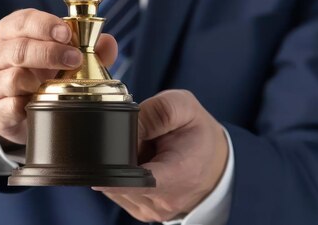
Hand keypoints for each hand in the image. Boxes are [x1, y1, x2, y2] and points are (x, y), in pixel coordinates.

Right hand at [0, 8, 117, 144]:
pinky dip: (22, 106)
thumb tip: (108, 42)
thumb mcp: (63, 59)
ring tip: (53, 85)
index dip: (44, 25)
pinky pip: (6, 106)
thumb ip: (89, 50)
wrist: (19, 112)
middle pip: (17, 48)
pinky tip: (35, 104)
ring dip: (36, 81)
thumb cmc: (41, 75)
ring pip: (11, 77)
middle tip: (74, 59)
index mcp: (12, 33)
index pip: (22, 20)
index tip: (67, 34)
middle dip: (48, 52)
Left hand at [93, 90, 227, 222]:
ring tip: (143, 152)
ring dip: (119, 167)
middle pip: (119, 181)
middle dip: (118, 157)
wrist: (214, 160)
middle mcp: (165, 201)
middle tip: (139, 141)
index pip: (136, 182)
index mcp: (179, 175)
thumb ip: (155, 112)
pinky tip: (139, 165)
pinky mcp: (143, 212)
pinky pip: (117, 193)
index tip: (103, 156)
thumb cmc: (198, 132)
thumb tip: (123, 126)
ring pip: (114, 187)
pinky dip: (121, 177)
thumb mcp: (183, 106)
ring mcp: (153, 211)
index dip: (113, 170)